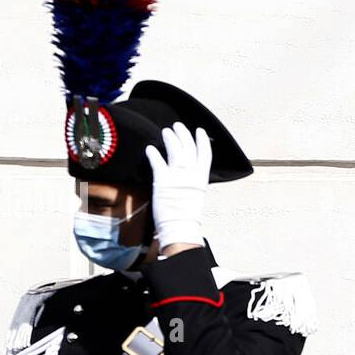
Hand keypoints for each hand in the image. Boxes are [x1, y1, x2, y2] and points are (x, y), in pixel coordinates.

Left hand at [145, 121, 210, 248]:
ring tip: (166, 132)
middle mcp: (191, 173)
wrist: (180, 227)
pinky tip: (150, 148)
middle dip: (183, 134)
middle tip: (177, 126)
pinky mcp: (162, 179)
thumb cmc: (188, 217)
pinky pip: (157, 161)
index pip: (204, 154)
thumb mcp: (196, 196)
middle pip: (188, 147)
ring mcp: (177, 175)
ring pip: (175, 150)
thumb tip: (186, 175)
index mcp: (201, 178)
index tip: (199, 131)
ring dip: (170, 138)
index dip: (202, 140)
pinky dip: (153, 153)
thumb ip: (192, 182)